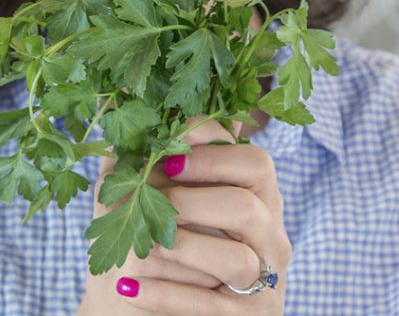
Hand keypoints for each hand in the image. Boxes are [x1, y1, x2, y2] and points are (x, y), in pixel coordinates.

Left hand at [76, 118, 289, 315]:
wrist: (145, 312)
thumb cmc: (156, 241)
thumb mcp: (157, 194)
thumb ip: (156, 154)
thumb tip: (140, 103)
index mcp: (259, 196)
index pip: (256, 163)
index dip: (211, 156)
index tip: (165, 157)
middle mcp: (270, 236)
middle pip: (247, 207)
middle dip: (191, 202)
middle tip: (149, 205)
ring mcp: (264, 282)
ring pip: (235, 260)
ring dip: (182, 248)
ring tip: (141, 246)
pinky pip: (211, 307)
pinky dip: (166, 296)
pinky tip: (129, 286)